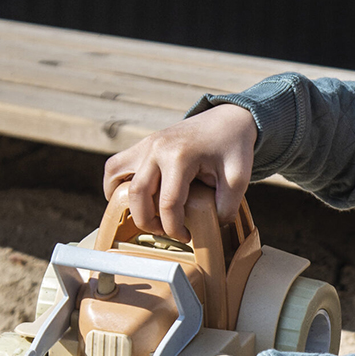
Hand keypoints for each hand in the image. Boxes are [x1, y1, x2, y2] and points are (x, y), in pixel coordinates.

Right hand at [103, 103, 257, 240]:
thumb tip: (211, 226)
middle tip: (165, 232)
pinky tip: (133, 199)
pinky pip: (115, 165)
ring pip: (115, 176)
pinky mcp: (143, 145)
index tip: (186, 236)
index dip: (174, 228)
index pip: (167, 203)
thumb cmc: (233, 147)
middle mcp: (157, 148)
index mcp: (179, 157)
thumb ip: (227, 206)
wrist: (227, 119)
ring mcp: (146, 144)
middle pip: (137, 194)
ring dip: (124, 202)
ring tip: (145, 216)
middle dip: (148, 222)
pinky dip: (116, 184)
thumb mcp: (239, 177)